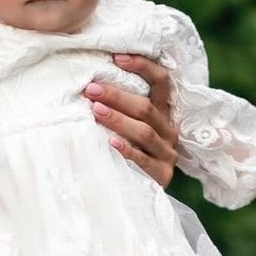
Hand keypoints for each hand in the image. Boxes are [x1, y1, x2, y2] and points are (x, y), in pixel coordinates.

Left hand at [84, 54, 178, 187]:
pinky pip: (143, 160)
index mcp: (162, 113)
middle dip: (117, 96)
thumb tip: (86, 84)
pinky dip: (127, 150)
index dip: (143, 67)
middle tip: (91, 88)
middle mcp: (168, 130)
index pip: (161, 81)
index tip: (117, 58)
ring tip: (95, 110)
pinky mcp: (162, 175)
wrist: (139, 197)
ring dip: (118, 119)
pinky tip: (110, 142)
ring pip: (144, 131)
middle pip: (146, 107)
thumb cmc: (124, 154)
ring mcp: (167, 154)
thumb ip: (116, 108)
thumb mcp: (125, 128)